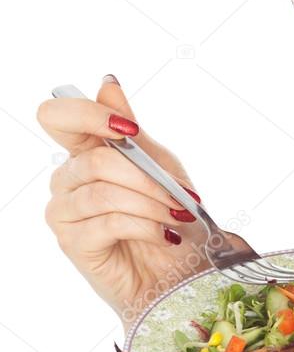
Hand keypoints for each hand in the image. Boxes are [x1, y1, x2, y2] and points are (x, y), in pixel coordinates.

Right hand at [38, 74, 209, 329]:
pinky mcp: (73, 243)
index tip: (128, 129)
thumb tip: (106, 83)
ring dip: (150, 204)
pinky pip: (108, 222)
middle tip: (179, 197)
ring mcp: (65, 212)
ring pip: (103, 192)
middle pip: (94, 160)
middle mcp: (67, 178)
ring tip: (176, 217)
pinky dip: (146, 225)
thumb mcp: (161, 166)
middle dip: (146, 178)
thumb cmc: (168, 213)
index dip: (87, 114)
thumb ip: (132, 132)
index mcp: (85, 151)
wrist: (179, 269)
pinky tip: (164, 234)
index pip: (57, 116)